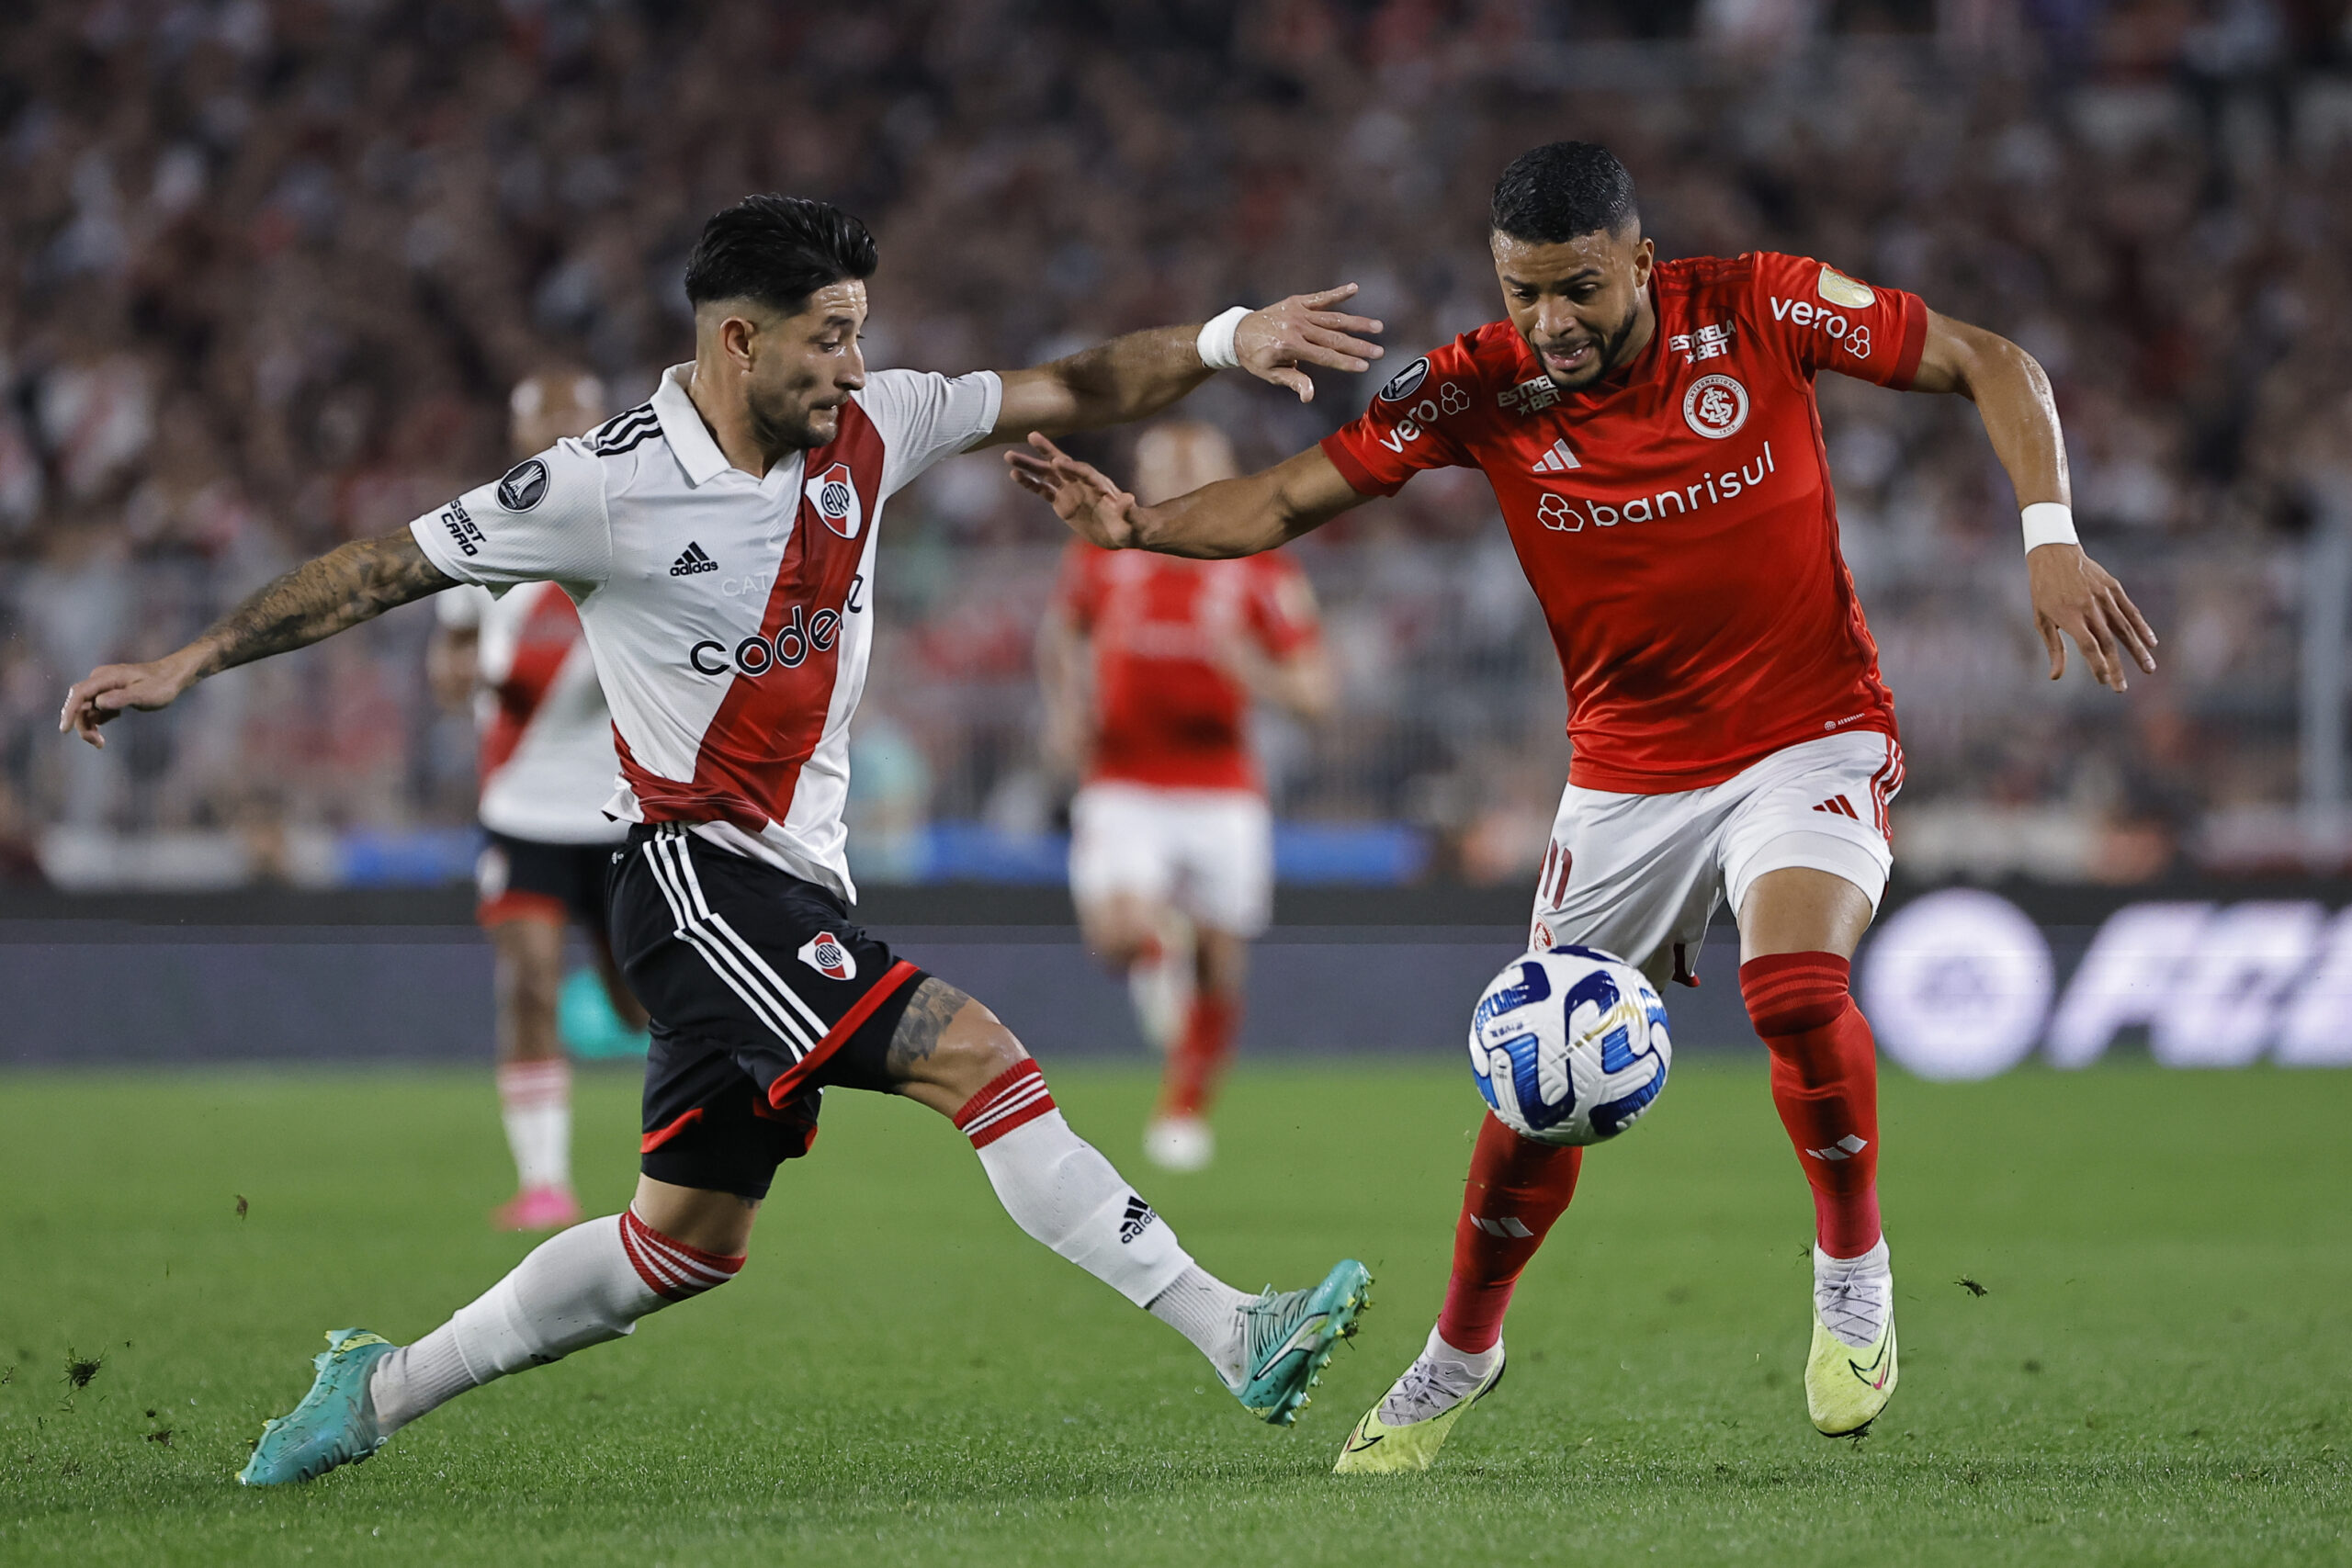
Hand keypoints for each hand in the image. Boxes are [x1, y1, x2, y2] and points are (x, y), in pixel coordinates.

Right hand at [58, 648, 205, 748]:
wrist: (173, 677)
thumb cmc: (161, 685)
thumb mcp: (143, 694)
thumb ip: (121, 698)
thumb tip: (99, 703)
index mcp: (105, 677)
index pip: (79, 693)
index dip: (69, 711)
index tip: (64, 729)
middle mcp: (100, 679)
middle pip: (79, 703)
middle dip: (82, 724)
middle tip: (97, 743)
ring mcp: (103, 686)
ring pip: (86, 708)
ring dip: (90, 725)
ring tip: (101, 742)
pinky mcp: (109, 693)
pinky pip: (96, 709)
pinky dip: (98, 720)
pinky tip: (114, 719)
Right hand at [1005, 434, 1143, 547]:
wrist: (1121, 531)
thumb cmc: (1130, 525)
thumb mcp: (1132, 519)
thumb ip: (1128, 509)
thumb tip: (1128, 499)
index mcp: (1097, 483)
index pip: (1083, 471)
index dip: (1071, 467)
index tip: (1057, 461)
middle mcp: (1081, 482)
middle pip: (1062, 463)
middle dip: (1047, 451)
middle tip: (1031, 435)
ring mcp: (1069, 490)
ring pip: (1047, 474)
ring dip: (1029, 465)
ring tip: (1009, 456)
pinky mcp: (1061, 502)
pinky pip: (1043, 489)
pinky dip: (1029, 482)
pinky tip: (1014, 474)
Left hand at [1233, 284, 1383, 402]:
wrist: (1238, 333)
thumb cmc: (1256, 358)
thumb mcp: (1271, 374)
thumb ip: (1293, 381)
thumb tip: (1309, 396)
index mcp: (1290, 346)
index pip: (1324, 356)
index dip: (1346, 362)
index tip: (1364, 367)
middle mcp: (1296, 327)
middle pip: (1334, 338)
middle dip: (1359, 346)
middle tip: (1380, 352)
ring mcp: (1298, 312)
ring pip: (1333, 318)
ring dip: (1357, 322)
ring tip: (1377, 327)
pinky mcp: (1297, 302)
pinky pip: (1320, 297)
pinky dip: (1337, 293)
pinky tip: (1354, 288)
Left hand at [2027, 543, 2158, 692]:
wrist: (2055, 554)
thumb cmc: (2043, 590)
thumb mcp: (2042, 619)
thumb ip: (2054, 648)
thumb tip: (2056, 677)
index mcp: (2069, 616)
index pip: (2088, 646)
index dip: (2097, 665)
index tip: (2104, 681)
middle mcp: (2089, 607)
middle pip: (2107, 642)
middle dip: (2116, 667)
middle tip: (2122, 688)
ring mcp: (2103, 597)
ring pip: (2124, 628)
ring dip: (2138, 650)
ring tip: (2149, 669)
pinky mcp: (2113, 588)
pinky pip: (2130, 611)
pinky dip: (2142, 627)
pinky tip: (2151, 642)